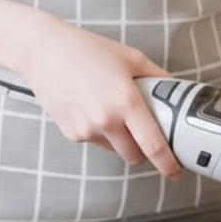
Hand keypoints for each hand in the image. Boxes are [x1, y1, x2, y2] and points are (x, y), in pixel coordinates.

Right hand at [17, 20, 182, 178]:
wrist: (44, 51)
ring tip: (113, 111)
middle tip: (145, 135)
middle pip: (135, 156)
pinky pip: (96, 142)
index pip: (153, 146)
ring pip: (115, 150)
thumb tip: (176, 92)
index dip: (168, 164)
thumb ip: (158, 77)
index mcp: (126, 101)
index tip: (176, 171)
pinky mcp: (72, 133)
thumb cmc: (86, 50)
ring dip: (122, 141)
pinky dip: (101, 132)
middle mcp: (106, 120)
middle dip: (144, 151)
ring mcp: (87, 129)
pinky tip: (93, 108)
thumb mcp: (131, 58)